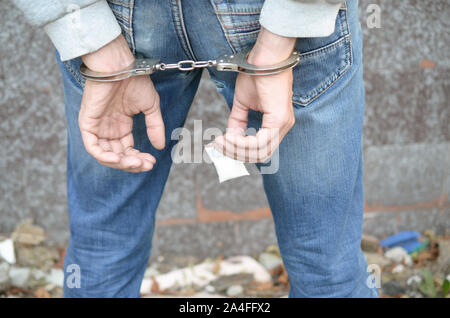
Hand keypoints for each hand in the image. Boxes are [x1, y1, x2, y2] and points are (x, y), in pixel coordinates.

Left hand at [79, 35, 164, 172]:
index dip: (139, 158)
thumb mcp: (150, 107)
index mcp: (120, 126)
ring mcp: (97, 127)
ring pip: (105, 155)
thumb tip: (160, 147)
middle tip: (145, 164)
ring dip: (120, 163)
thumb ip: (155, 127)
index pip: (127, 150)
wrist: (119, 66)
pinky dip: (104, 157)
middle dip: (132, 163)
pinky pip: (92, 147)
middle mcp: (108, 129)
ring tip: (135, 163)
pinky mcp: (87, 124)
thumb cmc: (134, 80)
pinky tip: (118, 159)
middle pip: (117, 156)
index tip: (152, 161)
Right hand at [214, 26, 296, 162]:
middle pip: (261, 155)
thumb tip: (229, 137)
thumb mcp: (243, 103)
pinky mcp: (278, 120)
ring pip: (260, 152)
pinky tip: (230, 137)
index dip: (240, 151)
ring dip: (237, 149)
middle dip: (237, 153)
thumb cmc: (257, 73)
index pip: (261, 149)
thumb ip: (238, 122)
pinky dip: (242, 143)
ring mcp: (282, 124)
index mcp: (276, 123)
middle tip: (219, 145)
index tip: (221, 144)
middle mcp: (283, 126)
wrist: (264, 57)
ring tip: (222, 141)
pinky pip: (259, 142)